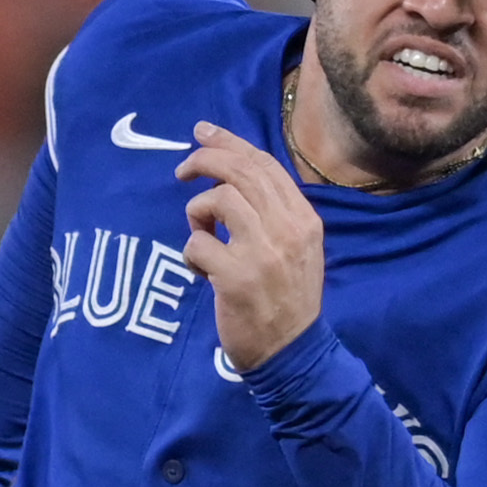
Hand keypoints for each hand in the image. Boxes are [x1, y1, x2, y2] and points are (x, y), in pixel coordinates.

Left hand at [176, 122, 324, 374]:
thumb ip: (273, 214)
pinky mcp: (235, 277)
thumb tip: (231, 178)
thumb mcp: (296, 250)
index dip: (229, 143)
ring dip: (198, 213)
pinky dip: (191, 253)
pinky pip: (197, 243)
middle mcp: (287, 229)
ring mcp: (263, 252)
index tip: (202, 132)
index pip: (265, 164)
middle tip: (182, 171)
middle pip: (239, 172)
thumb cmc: (287, 300)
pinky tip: (200, 271)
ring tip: (201, 236)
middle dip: (204, 161)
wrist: (291, 354)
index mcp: (304, 218)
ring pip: (218, 200)